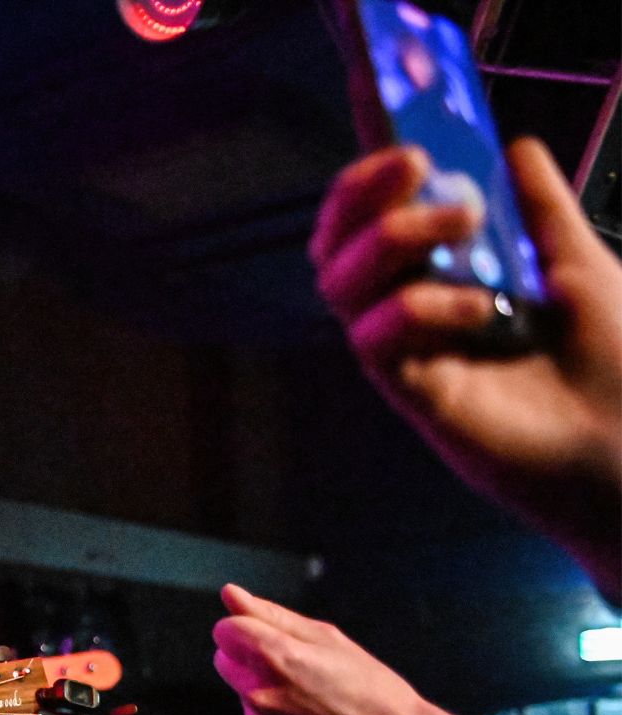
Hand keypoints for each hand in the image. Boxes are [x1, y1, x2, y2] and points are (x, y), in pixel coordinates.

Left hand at [211, 584, 460, 714]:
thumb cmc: (369, 687)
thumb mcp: (328, 638)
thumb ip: (271, 616)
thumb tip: (231, 594)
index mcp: (275, 655)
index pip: (226, 629)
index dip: (247, 628)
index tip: (272, 636)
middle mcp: (258, 689)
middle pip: (224, 658)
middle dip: (249, 656)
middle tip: (295, 665)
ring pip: (239, 688)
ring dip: (260, 685)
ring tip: (307, 694)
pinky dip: (270, 714)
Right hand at [312, 140, 621, 594]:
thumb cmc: (610, 367)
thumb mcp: (584, 265)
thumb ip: (542, 210)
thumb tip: (516, 145)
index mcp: (445, 272)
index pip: (382, 211)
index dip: (366, 165)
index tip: (375, 107)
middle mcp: (411, 306)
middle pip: (335, 241)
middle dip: (359, 193)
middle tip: (413, 164)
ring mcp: (406, 350)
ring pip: (340, 282)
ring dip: (391, 236)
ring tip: (459, 221)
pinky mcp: (411, 392)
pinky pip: (377, 338)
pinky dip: (422, 307)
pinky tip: (481, 309)